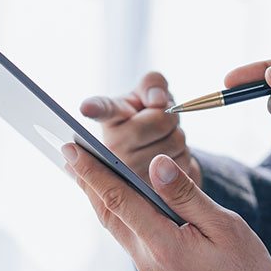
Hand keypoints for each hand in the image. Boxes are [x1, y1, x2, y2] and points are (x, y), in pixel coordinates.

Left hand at [61, 144, 270, 270]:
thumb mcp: (226, 227)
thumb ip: (187, 195)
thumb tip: (156, 165)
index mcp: (165, 247)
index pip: (120, 201)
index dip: (93, 172)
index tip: (72, 149)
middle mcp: (149, 264)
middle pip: (109, 215)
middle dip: (86, 182)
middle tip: (69, 153)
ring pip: (118, 229)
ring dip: (101, 199)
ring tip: (87, 172)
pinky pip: (131, 241)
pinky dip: (120, 216)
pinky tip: (122, 203)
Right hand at [80, 72, 201, 186]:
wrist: (154, 153)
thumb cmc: (146, 118)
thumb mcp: (147, 94)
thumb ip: (152, 83)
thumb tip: (157, 100)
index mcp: (110, 118)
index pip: (102, 110)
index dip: (94, 108)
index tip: (86, 107)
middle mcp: (113, 146)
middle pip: (161, 121)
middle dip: (169, 116)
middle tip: (159, 119)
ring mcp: (129, 170)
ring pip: (177, 141)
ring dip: (177, 135)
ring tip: (160, 139)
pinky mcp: (149, 187)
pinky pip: (184, 160)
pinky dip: (183, 154)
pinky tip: (166, 158)